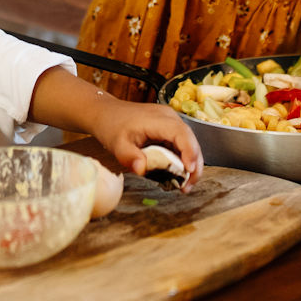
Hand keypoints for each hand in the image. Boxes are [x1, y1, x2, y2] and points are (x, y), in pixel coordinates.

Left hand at [89, 99, 203, 188]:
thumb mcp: (117, 144)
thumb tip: (142, 170)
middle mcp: (170, 118)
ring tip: (183, 186)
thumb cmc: (112, 126)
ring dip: (190, 166)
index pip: (181, 134)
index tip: (189, 170)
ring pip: (189, 145)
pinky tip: (176, 176)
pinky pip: (181, 146)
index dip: (189, 151)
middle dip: (194, 165)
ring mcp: (171, 123)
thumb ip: (129, 157)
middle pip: (191, 141)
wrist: (106, 113)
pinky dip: (182, 161)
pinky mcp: (169, 130)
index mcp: (159, 119)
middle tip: (187, 187)